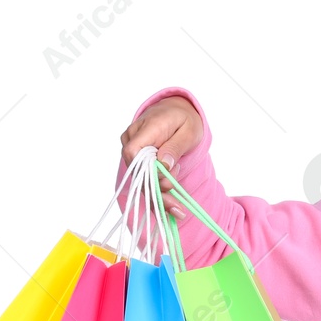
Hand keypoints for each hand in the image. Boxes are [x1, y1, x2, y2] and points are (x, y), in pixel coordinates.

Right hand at [119, 94, 202, 216]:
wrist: (177, 111)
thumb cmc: (185, 119)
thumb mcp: (189, 131)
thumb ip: (175, 146)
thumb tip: (164, 163)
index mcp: (147, 127)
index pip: (134, 151)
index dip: (146, 171)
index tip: (167, 182)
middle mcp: (133, 138)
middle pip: (137, 170)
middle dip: (156, 190)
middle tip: (176, 206)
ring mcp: (132, 148)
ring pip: (140, 177)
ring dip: (158, 195)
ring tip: (177, 209)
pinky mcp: (137, 159)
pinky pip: (143, 177)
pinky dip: (156, 192)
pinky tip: (168, 208)